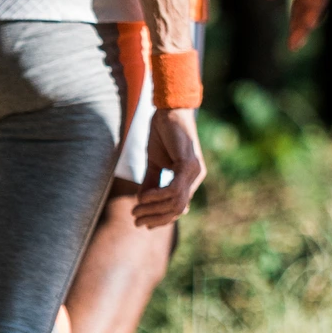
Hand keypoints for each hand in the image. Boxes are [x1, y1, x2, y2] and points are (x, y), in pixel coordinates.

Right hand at [123, 109, 207, 228]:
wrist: (169, 110)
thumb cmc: (162, 134)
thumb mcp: (154, 163)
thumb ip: (151, 183)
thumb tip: (141, 203)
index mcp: (190, 179)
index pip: (179, 208)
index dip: (162, 219)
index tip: (143, 223)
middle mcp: (196, 177)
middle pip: (178, 210)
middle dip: (156, 218)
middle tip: (136, 219)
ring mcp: (194, 171)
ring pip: (176, 203)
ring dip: (153, 209)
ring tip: (136, 209)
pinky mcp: (188, 164)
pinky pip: (174, 190)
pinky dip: (157, 196)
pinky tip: (143, 197)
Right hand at [268, 0, 331, 49]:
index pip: (301, 1)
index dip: (295, 18)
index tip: (288, 35)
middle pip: (309, 7)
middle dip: (300, 26)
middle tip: (293, 46)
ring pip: (316, 4)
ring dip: (306, 23)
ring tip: (297, 39)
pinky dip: (315, 9)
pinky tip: (309, 22)